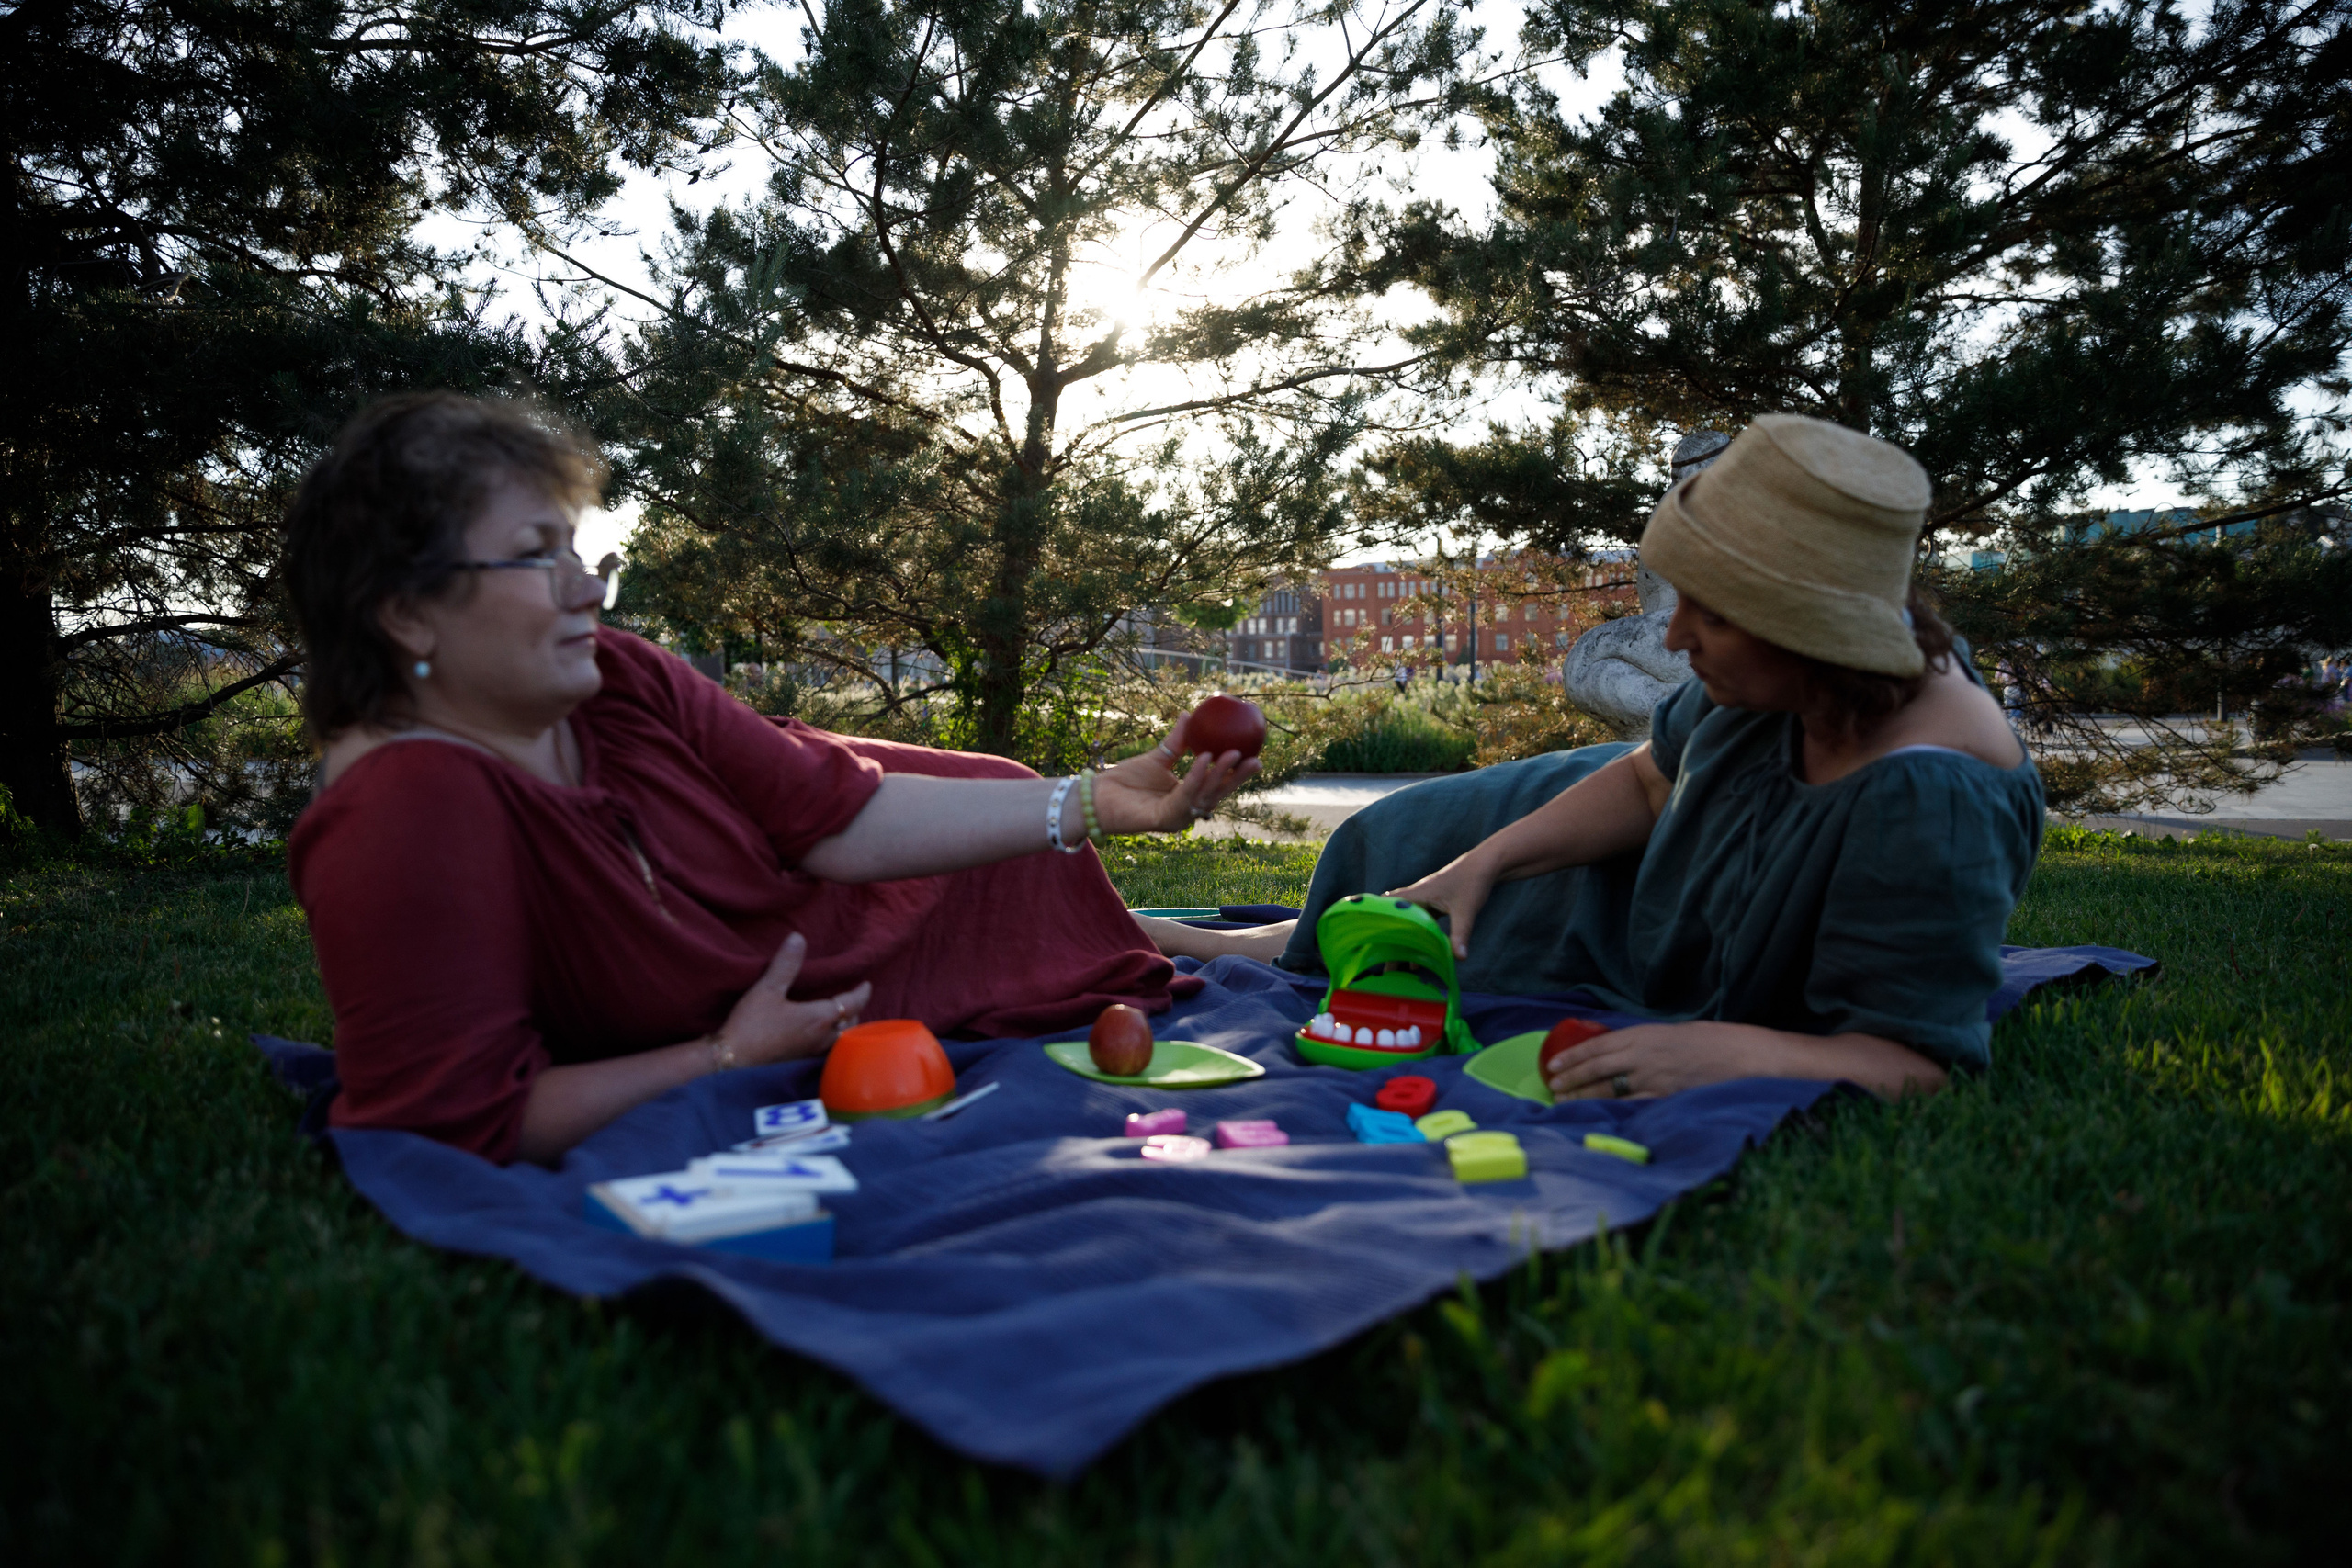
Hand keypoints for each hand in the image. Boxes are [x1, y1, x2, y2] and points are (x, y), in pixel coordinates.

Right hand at [712, 932, 871, 1068]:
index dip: (862, 992)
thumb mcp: (768, 989)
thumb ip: (786, 964)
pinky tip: (821, 1038)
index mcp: (820, 1017)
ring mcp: (813, 1053)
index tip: (867, 984)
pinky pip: (828, 1051)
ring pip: (841, 1040)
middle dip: (855, 1010)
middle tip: (854, 999)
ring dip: (846, 1028)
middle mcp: (823, 1038)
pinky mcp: (802, 1063)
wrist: (731, 1060)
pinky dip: (833, 1041)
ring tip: (842, 1018)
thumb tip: (798, 937)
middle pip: (851, 1023)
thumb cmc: (751, 1025)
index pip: (852, 1003)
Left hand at [1089, 719, 1260, 833]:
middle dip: (1238, 778)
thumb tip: (1189, 714)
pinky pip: (1184, 796)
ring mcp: (1176, 817)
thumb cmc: (1125, 780)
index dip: (1237, 774)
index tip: (1255, 756)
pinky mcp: (1164, 820)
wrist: (1098, 796)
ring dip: (1219, 774)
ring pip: (1204, 795)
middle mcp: (1186, 810)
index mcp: (1187, 797)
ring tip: (1231, 753)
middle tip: (1255, 759)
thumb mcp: (1158, 757)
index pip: (1217, 786)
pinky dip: (1195, 777)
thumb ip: (1177, 740)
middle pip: (1218, 794)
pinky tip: (1204, 759)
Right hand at [1386, 852, 1501, 958]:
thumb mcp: (1465, 911)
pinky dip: (1418, 935)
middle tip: (1382, 962)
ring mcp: (1426, 899)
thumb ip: (1460, 934)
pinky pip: (1421, 921)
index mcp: (1417, 895)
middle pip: (1396, 918)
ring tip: (1398, 963)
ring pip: (1408, 921)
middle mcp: (1417, 896)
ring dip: (1403, 939)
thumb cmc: (1473, 882)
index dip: (1375, 919)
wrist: (1487, 865)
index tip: (1366, 939)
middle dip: (1388, 938)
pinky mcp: (1436, 902)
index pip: (1387, 906)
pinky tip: (1422, 954)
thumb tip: (1459, 958)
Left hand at [1542, 1021, 1775, 1099]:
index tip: (1553, 1064)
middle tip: (1552, 1087)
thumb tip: (1626, 1054)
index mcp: (1645, 1034)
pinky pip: (1631, 1108)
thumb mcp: (1675, 1033)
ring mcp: (1654, 1080)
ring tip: (1564, 1103)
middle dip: (1571, 1079)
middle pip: (1597, 1069)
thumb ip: (1648, 1044)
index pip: (1597, 1046)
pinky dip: (1611, 1112)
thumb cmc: (1716, 1042)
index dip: (1572, 1056)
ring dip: (1584, 1097)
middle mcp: (1644, 1056)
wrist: (1747, 1057)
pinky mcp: (1666, 1100)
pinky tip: (1597, 1116)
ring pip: (1608, 1091)